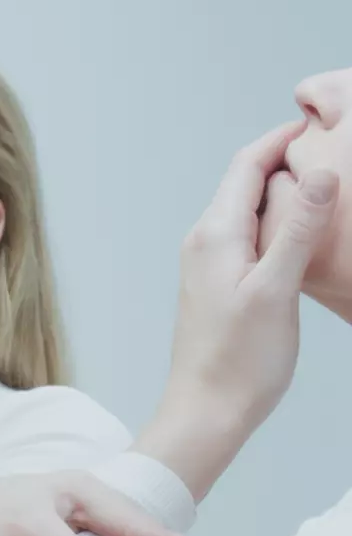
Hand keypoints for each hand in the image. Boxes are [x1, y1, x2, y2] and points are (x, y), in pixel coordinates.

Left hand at [139, 122, 339, 498]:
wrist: (206, 411)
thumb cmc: (240, 359)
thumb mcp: (277, 288)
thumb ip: (298, 228)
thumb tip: (318, 172)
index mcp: (215, 234)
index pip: (246, 166)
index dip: (281, 140)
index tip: (318, 124)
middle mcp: (204, 242)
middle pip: (244, 183)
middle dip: (284, 160)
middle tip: (330, 148)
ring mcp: (209, 264)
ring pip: (247, 210)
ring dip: (282, 192)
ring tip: (325, 184)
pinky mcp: (220, 284)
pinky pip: (248, 236)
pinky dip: (277, 223)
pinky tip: (304, 234)